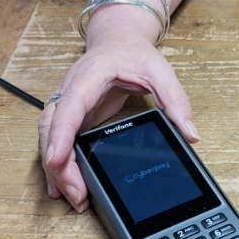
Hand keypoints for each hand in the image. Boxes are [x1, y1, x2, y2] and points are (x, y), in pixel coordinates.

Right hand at [38, 26, 197, 212]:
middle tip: (75, 193)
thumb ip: (175, 102)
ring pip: (49, 138)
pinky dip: (58, 164)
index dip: (60, 134)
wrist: (118, 41)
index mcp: (88, 78)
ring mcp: (67, 106)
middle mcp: (70, 92)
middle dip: (59, 164)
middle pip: (52, 129)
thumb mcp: (160, 72)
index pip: (69, 107)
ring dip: (56, 169)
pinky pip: (56, 141)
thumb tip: (190, 133)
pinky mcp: (71, 118)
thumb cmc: (133, 53)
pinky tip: (62, 186)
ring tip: (72, 196)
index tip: (56, 158)